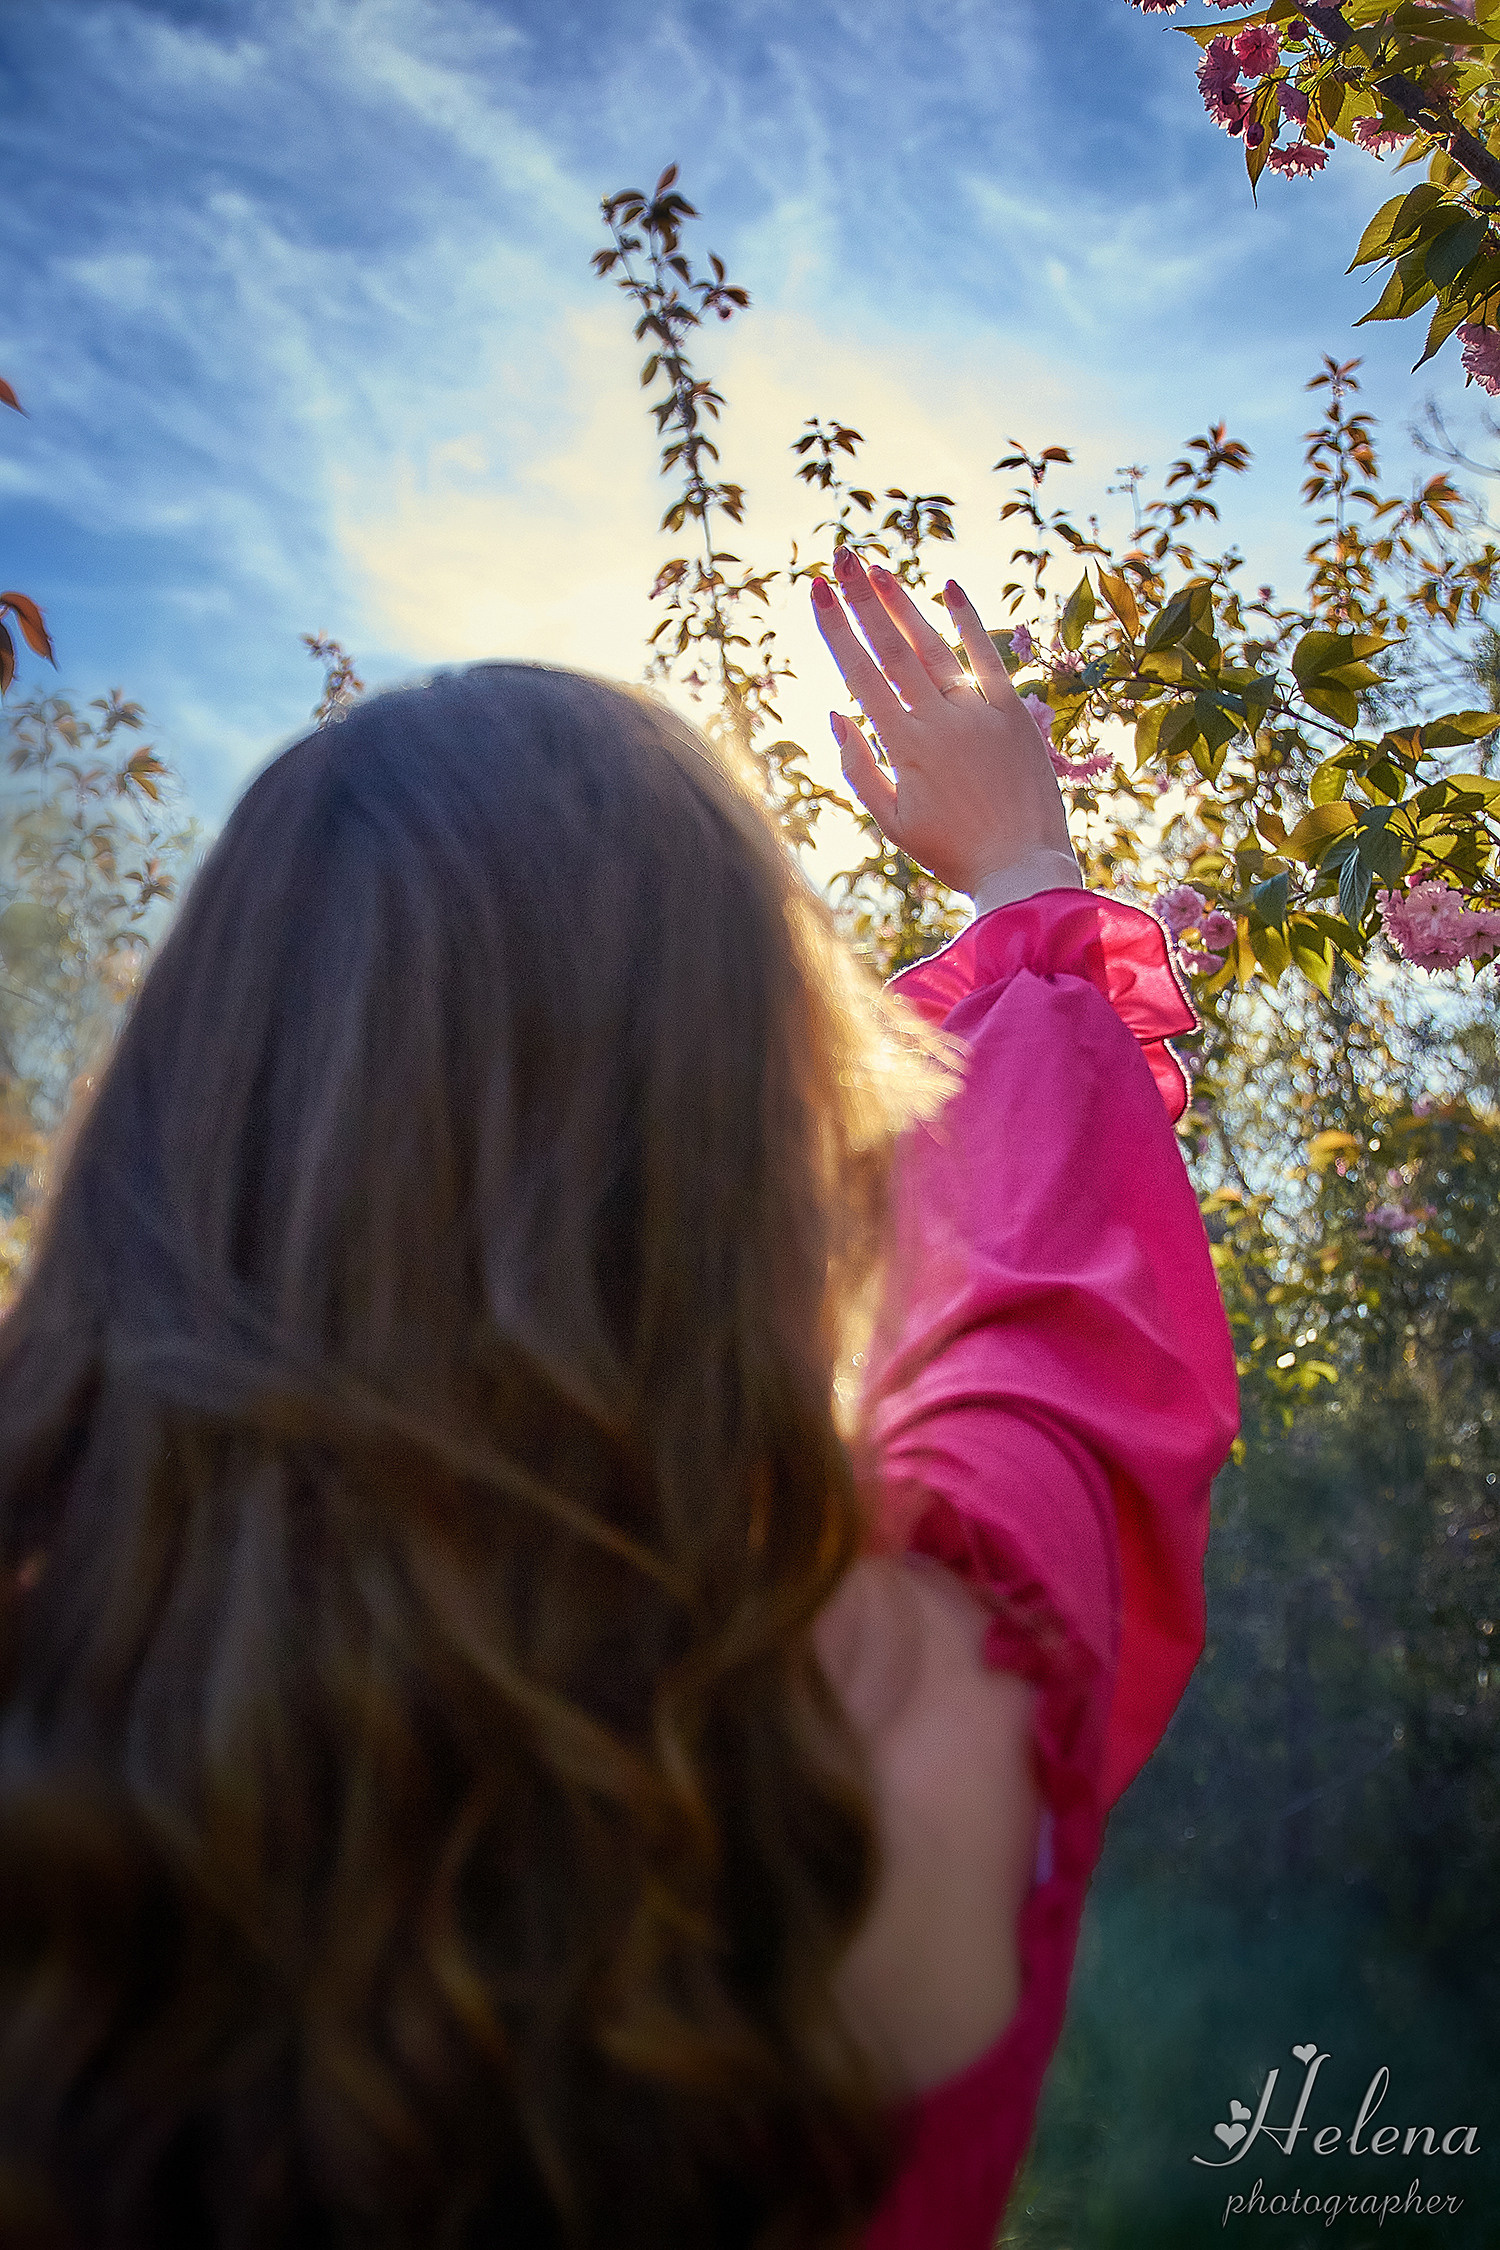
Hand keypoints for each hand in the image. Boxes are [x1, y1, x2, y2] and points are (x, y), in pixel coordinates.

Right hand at [811, 548, 1075, 899]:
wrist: (1022, 869)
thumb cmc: (951, 851)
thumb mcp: (892, 822)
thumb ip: (858, 767)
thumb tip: (835, 714)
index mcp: (903, 745)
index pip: (860, 673)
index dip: (836, 628)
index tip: (816, 589)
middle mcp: (938, 719)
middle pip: (892, 647)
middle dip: (862, 599)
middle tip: (841, 556)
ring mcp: (979, 713)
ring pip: (934, 645)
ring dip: (904, 604)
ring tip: (879, 568)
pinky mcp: (1014, 714)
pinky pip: (990, 658)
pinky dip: (970, 621)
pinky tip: (950, 586)